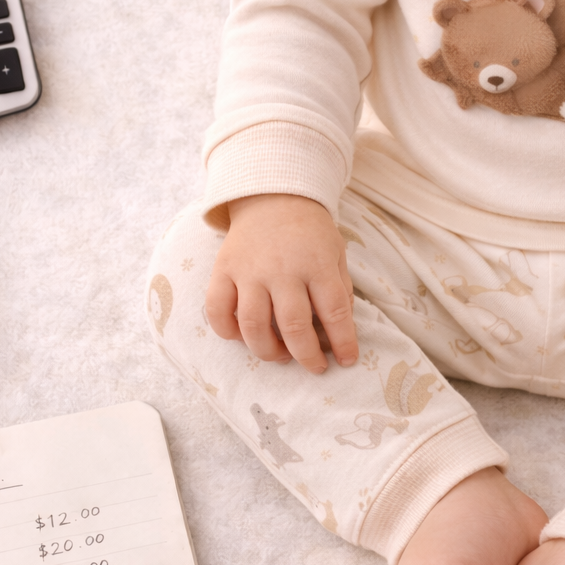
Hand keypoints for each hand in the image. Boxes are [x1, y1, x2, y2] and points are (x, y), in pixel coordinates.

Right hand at [205, 194, 358, 373]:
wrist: (272, 197)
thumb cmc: (309, 232)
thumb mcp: (336, 254)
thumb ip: (340, 290)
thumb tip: (338, 332)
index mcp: (317, 263)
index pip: (334, 312)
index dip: (342, 342)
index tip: (346, 360)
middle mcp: (282, 269)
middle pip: (293, 326)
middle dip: (307, 356)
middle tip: (315, 366)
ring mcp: (249, 271)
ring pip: (253, 326)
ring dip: (268, 351)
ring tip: (282, 355)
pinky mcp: (223, 270)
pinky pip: (217, 310)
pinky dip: (228, 332)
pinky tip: (243, 337)